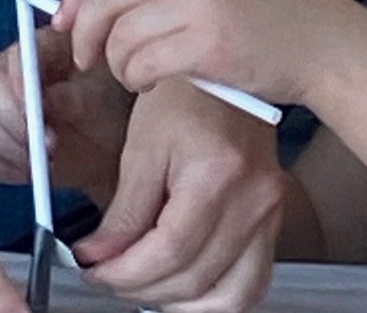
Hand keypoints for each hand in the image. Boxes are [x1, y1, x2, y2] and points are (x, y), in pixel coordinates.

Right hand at [0, 27, 133, 203]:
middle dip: (11, 120)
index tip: (31, 112)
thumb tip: (48, 100)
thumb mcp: (105, 99)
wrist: (113, 150)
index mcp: (44, 49)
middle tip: (41, 144)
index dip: (18, 83)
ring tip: (42, 161)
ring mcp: (0, 106)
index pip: (17, 57)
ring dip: (6, 145)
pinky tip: (26, 171)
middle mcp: (15, 73)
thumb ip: (78, 96)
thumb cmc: (113, 113)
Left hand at [56, 0, 360, 107]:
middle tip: (84, 57)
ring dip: (117, 63)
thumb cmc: (278, 16)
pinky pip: (142, 64)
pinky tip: (152, 85)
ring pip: (120, 35)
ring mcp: (200, 2)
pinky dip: (136, 79)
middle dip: (83, 31)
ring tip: (135, 75)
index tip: (64, 16)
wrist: (330, 44)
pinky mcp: (207, 45)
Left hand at [72, 79, 287, 311]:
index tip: (93, 270)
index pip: (167, 251)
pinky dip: (216, 297)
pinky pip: (252, 282)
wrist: (228, 75)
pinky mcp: (273, 219)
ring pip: (229, 296)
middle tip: (106, 277)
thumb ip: (123, 211)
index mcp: (217, 175)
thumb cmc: (187, 95)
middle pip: (194, 278)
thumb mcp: (143, 145)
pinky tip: (186, 290)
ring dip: (179, 302)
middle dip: (140, 289)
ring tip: (143, 287)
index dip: (123, 272)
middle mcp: (253, 201)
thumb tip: (98, 257)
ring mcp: (270, 213)